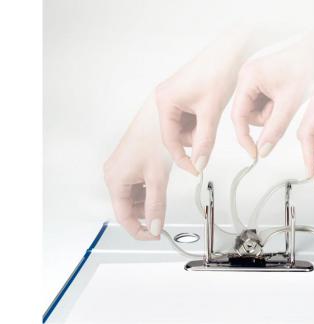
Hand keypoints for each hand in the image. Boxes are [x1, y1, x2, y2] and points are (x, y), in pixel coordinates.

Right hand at [103, 95, 171, 239]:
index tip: (154, 236)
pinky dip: (146, 188)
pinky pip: (134, 183)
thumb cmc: (152, 138)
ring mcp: (119, 167)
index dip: (140, 230)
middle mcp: (113, 174)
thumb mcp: (157, 178)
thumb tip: (156, 226)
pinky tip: (158, 184)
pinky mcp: (127, 162)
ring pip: (132, 195)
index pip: (124, 216)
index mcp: (115, 180)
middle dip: (145, 213)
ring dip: (146, 201)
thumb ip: (156, 206)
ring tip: (162, 196)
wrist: (157, 115)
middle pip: (127, 206)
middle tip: (162, 217)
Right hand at [156, 32, 254, 173]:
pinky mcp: (183, 95)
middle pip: (176, 134)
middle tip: (210, 128)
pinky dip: (200, 120)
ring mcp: (173, 96)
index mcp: (165, 101)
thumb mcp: (211, 112)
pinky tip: (210, 110)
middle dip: (195, 137)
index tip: (195, 169)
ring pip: (183, 127)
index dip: (183, 157)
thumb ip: (205, 141)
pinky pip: (188, 117)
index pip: (169, 140)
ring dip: (199, 129)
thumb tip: (200, 163)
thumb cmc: (218, 72)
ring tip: (212, 115)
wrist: (230, 53)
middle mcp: (165, 98)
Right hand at [232, 25, 313, 158]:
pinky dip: (272, 106)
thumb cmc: (304, 69)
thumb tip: (263, 150)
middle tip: (282, 109)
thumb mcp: (289, 104)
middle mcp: (245, 76)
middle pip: (246, 114)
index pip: (238, 116)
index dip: (245, 137)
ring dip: (270, 113)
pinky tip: (284, 97)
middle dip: (265, 118)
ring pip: (253, 110)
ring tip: (285, 100)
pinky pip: (260, 103)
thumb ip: (274, 129)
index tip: (254, 152)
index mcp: (247, 78)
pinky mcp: (258, 80)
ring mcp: (251, 78)